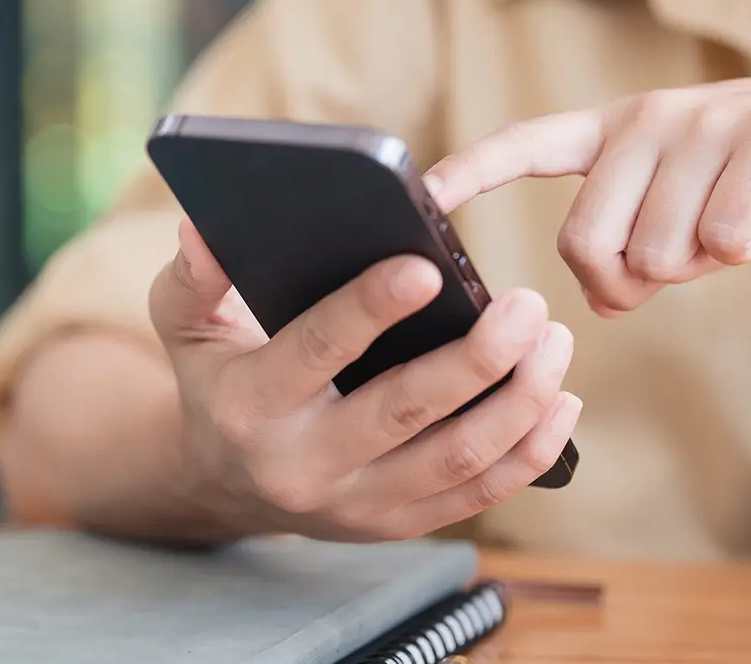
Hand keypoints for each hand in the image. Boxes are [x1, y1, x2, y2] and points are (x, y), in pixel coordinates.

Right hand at [147, 222, 580, 541]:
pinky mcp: (400, 524)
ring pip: (456, 458)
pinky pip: (479, 494)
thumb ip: (196, 276)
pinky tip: (562, 400)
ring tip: (555, 339)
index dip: (370, 309)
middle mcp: (305, 465)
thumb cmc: (220, 380)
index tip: (428, 266)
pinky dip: (530, 451)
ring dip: (520, 400)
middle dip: (477, 358)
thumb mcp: (188, 327)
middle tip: (528, 304)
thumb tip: (205, 225)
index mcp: (252, 406)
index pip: (317, 351)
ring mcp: (358, 504)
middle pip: (405, 412)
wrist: (225, 485)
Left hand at [428, 74, 750, 313]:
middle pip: (585, 242)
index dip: (474, 170)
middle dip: (625, 282)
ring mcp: (704, 124)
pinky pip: (722, 241)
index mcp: (619, 130)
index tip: (425, 194)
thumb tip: (602, 296)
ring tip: (734, 223)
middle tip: (676, 266)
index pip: (529, 144)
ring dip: (698, 266)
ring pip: (656, 252)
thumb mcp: (687, 210)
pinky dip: (742, 252)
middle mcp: (649, 119)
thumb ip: (633, 242)